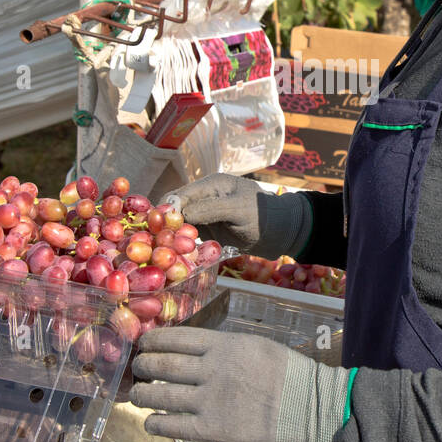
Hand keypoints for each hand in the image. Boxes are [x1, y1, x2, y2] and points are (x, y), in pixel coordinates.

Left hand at [130, 328, 289, 441]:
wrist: (309, 406)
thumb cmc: (289, 373)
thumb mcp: (257, 345)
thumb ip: (226, 347)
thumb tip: (199, 348)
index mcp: (224, 345)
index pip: (177, 338)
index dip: (154, 341)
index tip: (144, 344)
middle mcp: (212, 370)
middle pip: (164, 365)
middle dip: (144, 366)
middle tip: (137, 368)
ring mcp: (210, 400)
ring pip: (162, 395)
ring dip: (142, 394)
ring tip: (135, 395)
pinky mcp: (213, 428)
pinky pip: (174, 425)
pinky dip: (157, 422)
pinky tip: (150, 421)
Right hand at [164, 174, 310, 258]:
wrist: (283, 232)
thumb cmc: (263, 215)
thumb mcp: (235, 209)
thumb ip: (208, 209)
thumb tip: (178, 212)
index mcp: (211, 185)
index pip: (179, 195)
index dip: (166, 210)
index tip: (157, 228)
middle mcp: (206, 198)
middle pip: (176, 210)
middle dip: (167, 226)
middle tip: (161, 244)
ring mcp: (207, 216)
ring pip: (181, 226)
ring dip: (175, 238)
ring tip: (169, 253)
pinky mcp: (211, 231)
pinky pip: (191, 238)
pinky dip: (186, 246)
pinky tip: (183, 256)